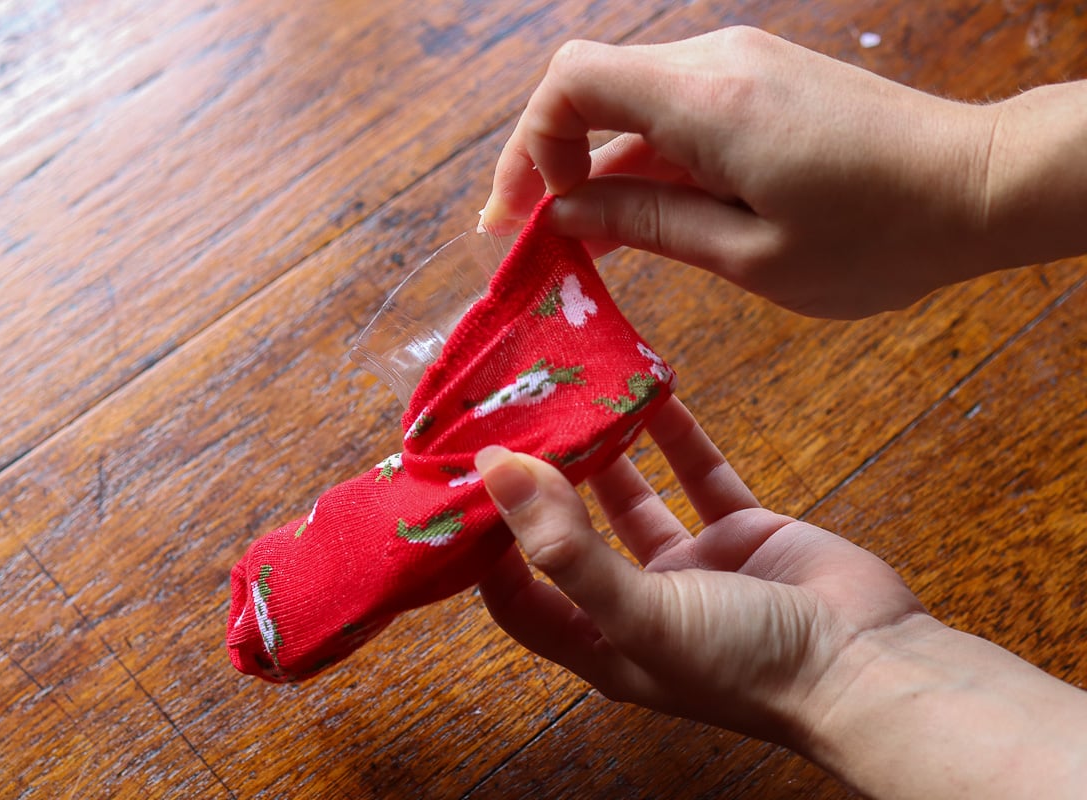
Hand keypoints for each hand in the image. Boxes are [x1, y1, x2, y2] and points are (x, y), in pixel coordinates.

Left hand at [473, 395, 927, 745]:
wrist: (869, 664)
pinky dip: (676, 438)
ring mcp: (692, 568)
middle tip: (510, 423)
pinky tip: (653, 396)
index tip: (461, 485)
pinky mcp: (740, 533)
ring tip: (570, 402)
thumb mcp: (642, 613)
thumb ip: (567, 548)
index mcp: (603, 643)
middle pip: (570, 538)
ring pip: (632, 500)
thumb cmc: (748, 662)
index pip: (519, 596)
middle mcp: (638, 605)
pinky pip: (698, 476)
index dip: (486, 546)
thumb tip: (496, 474)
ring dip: (603, 455)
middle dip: (539, 486)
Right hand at [480, 27, 1001, 317]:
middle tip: (533, 237)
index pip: (569, 83)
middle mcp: (716, 63)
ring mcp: (742, 66)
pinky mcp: (763, 82)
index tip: (530, 217)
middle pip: (590, 87)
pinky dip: (646, 160)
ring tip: (588, 243)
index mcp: (704, 101)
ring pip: (631, 104)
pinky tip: (645, 218)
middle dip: (548, 161)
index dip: (529, 146)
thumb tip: (568, 213)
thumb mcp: (749, 254)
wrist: (981, 185)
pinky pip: (677, 112)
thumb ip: (648, 223)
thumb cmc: (877, 236)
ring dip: (599, 167)